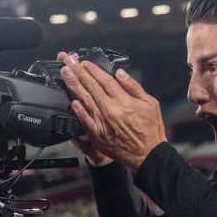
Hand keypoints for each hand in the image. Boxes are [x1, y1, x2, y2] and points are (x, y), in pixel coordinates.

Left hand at [58, 52, 167, 171]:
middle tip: (68, 61)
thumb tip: (120, 74)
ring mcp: (103, 122)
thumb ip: (133, 87)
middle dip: (78, 71)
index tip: (85, 62)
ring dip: (74, 85)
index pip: (104, 80)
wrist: (147, 155)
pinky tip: (72, 101)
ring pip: (85, 99)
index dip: (93, 69)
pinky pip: (85, 121)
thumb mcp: (150, 103)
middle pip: (91, 86)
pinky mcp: (98, 135)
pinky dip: (79, 111)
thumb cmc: (150, 130)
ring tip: (65, 73)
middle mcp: (111, 109)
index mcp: (123, 100)